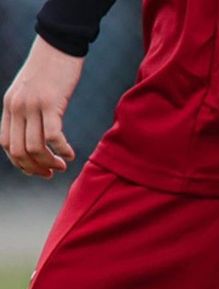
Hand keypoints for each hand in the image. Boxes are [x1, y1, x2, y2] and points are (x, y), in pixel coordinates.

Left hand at [2, 37, 83, 178]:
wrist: (58, 46)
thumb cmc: (49, 70)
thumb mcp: (30, 92)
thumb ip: (27, 111)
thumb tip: (34, 134)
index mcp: (9, 106)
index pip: (6, 144)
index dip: (21, 163)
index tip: (39, 170)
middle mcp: (16, 107)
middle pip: (19, 150)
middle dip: (36, 168)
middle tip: (53, 172)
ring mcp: (32, 105)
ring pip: (35, 147)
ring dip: (50, 162)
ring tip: (63, 164)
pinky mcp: (50, 102)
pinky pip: (53, 135)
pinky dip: (62, 150)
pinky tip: (72, 153)